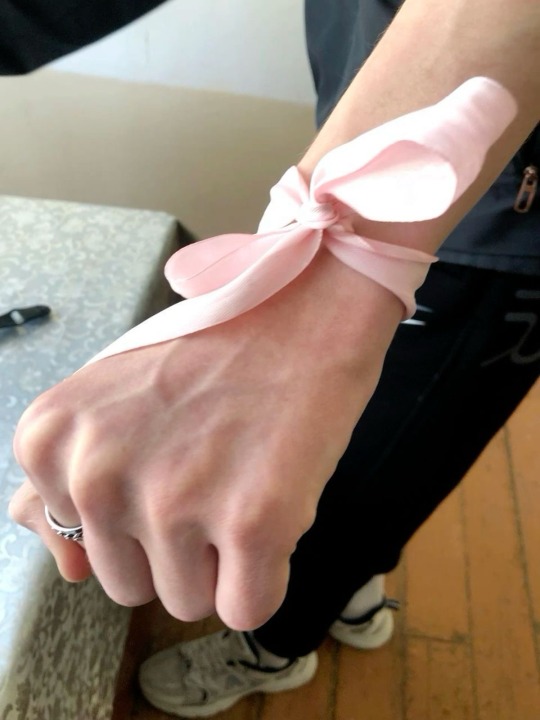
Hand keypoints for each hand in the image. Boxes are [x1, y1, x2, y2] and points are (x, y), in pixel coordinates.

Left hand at [10, 249, 400, 629]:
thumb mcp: (108, 400)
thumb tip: (65, 567)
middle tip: (211, 470)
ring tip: (241, 481)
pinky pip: (248, 607)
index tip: (170, 463)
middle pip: (128, 585)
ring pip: (187, 601)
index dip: (136, 516)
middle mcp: (98, 473)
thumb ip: (64, 481)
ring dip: (220, 560)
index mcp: (49, 441)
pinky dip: (266, 576)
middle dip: (175, 544)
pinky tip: (274, 507)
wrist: (298, 314)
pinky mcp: (251, 522)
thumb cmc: (209, 355)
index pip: (82, 548)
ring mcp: (173, 500)